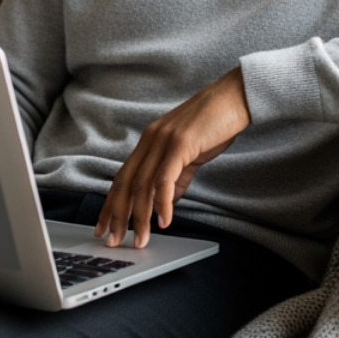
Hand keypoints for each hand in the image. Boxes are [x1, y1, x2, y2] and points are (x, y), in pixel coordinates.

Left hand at [94, 67, 250, 248]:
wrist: (235, 97)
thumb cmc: (215, 124)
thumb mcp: (190, 153)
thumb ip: (176, 178)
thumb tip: (166, 203)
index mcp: (150, 141)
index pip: (123, 177)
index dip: (111, 204)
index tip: (103, 226)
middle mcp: (151, 140)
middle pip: (125, 183)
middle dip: (117, 215)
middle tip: (112, 241)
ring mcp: (164, 140)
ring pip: (142, 185)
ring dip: (139, 216)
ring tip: (141, 239)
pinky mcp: (180, 143)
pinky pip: (164, 178)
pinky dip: (161, 202)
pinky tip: (164, 220)